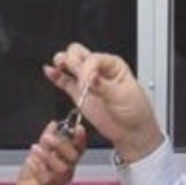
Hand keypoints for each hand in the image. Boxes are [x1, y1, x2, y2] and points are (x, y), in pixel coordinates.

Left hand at [9, 120, 87, 184]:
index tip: (78, 127)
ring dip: (48, 156)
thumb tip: (54, 124)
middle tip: (46, 137)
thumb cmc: (34, 173)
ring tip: (35, 148)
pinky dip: (38, 167)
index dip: (81, 139)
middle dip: (61, 145)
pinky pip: (47, 178)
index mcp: (68, 161)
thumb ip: (47, 138)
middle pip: (73, 158)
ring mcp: (59, 182)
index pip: (79, 149)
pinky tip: (31, 160)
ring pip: (61, 169)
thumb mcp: (39, 152)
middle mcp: (67, 172)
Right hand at [45, 46, 162, 162]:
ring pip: (69, 63)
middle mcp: (98, 69)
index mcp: (113, 65)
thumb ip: (105, 86)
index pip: (93, 58)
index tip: (87, 85)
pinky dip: (55, 76)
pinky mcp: (79, 94)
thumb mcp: (124, 97)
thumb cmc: (135, 111)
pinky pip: (64, 81)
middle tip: (73, 72)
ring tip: (59, 67)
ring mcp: (87, 81)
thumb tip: (92, 77)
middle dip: (72, 59)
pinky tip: (50, 72)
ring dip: (62, 62)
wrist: (132, 131)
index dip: (87, 69)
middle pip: (78, 53)